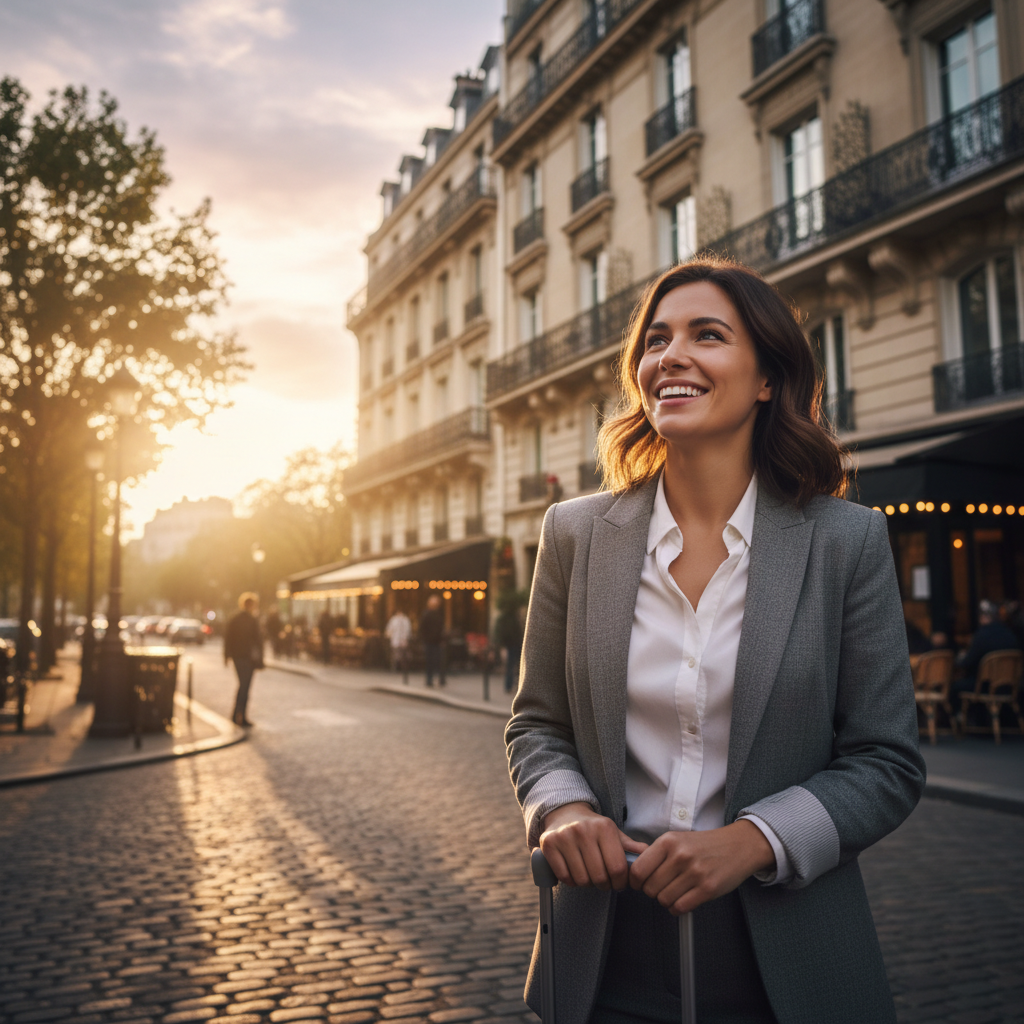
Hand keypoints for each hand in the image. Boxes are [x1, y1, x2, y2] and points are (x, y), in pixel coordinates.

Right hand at [539, 802, 647, 890]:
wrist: (565, 813)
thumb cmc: (593, 828)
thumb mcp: (613, 833)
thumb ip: (630, 846)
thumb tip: (649, 853)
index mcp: (604, 827)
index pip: (617, 868)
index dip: (620, 882)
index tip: (619, 884)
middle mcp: (584, 830)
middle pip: (599, 876)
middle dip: (604, 885)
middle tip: (603, 881)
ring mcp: (564, 836)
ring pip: (581, 879)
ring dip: (587, 884)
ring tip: (589, 875)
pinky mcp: (549, 844)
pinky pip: (564, 876)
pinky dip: (571, 881)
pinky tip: (575, 872)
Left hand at [629, 820, 774, 914]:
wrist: (737, 846)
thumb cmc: (704, 845)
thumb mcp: (677, 840)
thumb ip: (657, 854)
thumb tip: (633, 873)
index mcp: (668, 841)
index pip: (638, 869)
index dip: (635, 881)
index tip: (639, 884)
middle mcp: (680, 856)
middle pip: (649, 888)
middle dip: (652, 892)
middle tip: (661, 887)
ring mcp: (694, 873)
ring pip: (664, 900)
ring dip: (666, 900)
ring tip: (674, 892)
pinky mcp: (707, 889)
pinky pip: (680, 908)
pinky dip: (677, 908)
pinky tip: (683, 900)